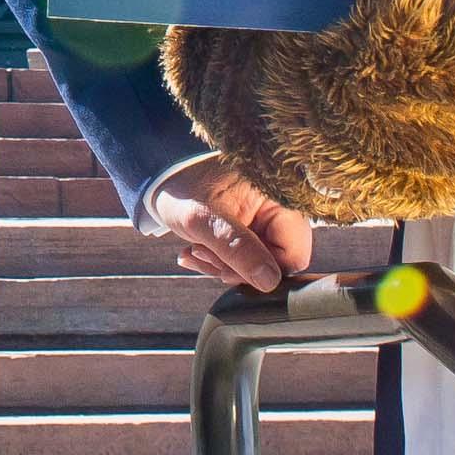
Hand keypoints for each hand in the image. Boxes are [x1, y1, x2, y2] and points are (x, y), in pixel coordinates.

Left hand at [148, 157, 325, 292]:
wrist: (161, 173)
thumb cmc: (182, 186)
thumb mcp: (204, 220)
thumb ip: (237, 248)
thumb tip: (269, 281)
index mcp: (279, 200)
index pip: (293, 254)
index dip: (262, 270)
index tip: (227, 269)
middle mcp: (277, 211)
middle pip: (274, 262)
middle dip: (236, 267)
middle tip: (203, 253)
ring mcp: (262, 220)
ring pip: (256, 263)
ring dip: (223, 264)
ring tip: (195, 250)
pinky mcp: (248, 228)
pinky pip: (242, 257)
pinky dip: (219, 259)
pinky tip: (194, 251)